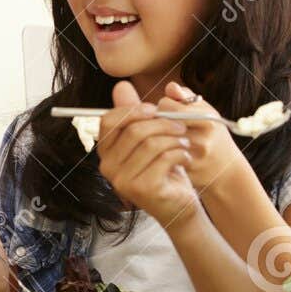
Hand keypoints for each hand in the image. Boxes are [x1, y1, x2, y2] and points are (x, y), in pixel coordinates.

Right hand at [94, 81, 198, 225]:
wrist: (178, 206)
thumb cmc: (163, 170)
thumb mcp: (149, 139)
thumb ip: (135, 115)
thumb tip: (121, 85)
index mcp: (105, 153)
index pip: (109, 121)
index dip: (133, 110)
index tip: (155, 109)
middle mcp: (108, 168)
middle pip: (134, 130)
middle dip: (162, 123)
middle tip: (181, 126)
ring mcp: (122, 181)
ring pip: (151, 143)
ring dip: (174, 138)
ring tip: (185, 142)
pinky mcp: (142, 189)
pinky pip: (163, 158)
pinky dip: (180, 153)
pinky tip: (185, 157)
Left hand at [158, 82, 249, 197]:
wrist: (227, 171)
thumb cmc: (213, 135)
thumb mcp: (206, 112)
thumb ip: (187, 97)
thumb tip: (170, 87)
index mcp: (206, 119)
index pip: (166, 105)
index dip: (163, 106)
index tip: (167, 111)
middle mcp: (201, 137)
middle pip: (160, 122)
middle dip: (158, 121)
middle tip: (162, 124)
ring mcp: (193, 155)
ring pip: (159, 139)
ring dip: (157, 137)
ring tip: (163, 137)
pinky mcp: (186, 170)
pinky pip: (162, 156)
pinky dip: (160, 153)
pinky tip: (164, 152)